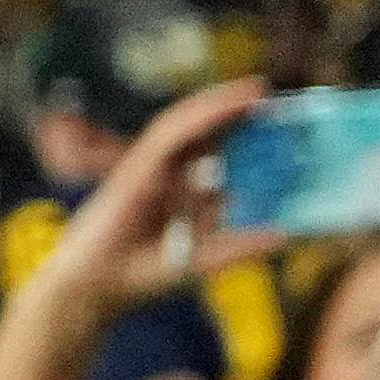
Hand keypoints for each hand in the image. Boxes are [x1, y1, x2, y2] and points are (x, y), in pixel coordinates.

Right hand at [28, 77, 271, 335]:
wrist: (93, 290)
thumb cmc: (139, 277)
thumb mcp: (204, 260)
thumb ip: (240, 247)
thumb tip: (287, 233)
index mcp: (179, 190)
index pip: (214, 152)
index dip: (245, 133)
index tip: (282, 121)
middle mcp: (164, 173)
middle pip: (204, 131)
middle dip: (238, 111)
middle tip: (275, 96)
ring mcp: (147, 168)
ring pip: (187, 123)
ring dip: (221, 104)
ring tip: (257, 90)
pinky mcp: (133, 168)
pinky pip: (168, 135)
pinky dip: (197, 117)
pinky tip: (225, 107)